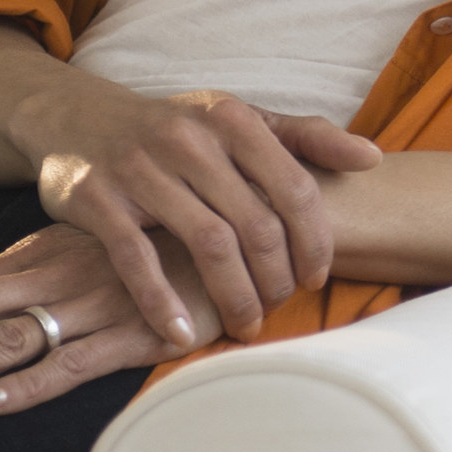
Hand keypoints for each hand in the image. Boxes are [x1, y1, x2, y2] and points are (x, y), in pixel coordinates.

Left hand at [0, 222, 221, 413]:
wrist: (262, 228)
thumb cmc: (184, 238)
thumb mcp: (117, 238)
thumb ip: (73, 261)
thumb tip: (23, 285)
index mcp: (51, 254)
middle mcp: (61, 277)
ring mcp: (94, 306)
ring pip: (7, 338)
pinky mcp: (134, 335)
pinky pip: (75, 365)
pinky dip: (30, 385)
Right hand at [8, 78, 379, 347]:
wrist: (78, 117)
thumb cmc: (177, 128)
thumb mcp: (240, 120)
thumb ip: (307, 138)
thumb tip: (373, 158)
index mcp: (234, 119)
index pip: (294, 187)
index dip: (313, 240)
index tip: (317, 278)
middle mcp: (190, 140)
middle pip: (256, 222)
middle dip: (276, 276)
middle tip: (280, 308)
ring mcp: (141, 169)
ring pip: (208, 243)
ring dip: (233, 295)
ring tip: (246, 325)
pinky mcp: (97, 199)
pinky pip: (138, 260)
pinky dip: (163, 302)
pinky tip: (183, 333)